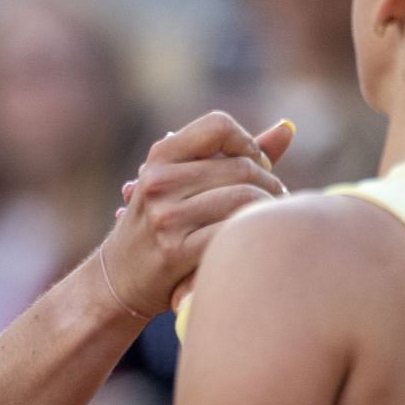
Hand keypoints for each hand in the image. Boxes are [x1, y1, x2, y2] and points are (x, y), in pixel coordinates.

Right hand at [98, 113, 293, 317]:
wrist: (116, 280)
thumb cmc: (161, 226)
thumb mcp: (182, 182)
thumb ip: (233, 155)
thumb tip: (288, 127)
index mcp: (160, 157)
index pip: (218, 125)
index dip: (248, 142)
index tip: (255, 165)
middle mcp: (159, 181)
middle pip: (241, 167)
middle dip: (270, 183)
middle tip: (277, 199)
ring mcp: (165, 216)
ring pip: (244, 198)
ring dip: (268, 211)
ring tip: (268, 221)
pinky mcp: (175, 251)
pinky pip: (232, 233)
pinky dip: (250, 236)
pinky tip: (252, 242)